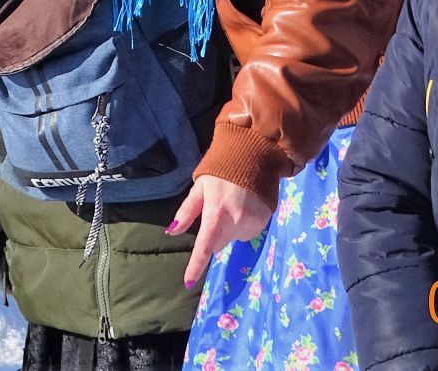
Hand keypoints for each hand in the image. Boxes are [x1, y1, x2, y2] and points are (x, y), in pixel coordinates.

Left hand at [169, 174, 271, 288]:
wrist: (254, 156)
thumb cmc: (221, 170)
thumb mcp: (200, 187)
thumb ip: (187, 211)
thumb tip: (172, 232)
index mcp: (216, 214)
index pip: (204, 247)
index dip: (195, 265)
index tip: (188, 282)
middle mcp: (235, 223)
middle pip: (218, 243)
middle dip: (214, 233)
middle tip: (217, 209)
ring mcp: (252, 224)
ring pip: (233, 238)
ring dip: (230, 228)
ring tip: (233, 203)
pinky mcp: (264, 222)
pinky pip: (248, 233)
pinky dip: (243, 224)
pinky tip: (244, 206)